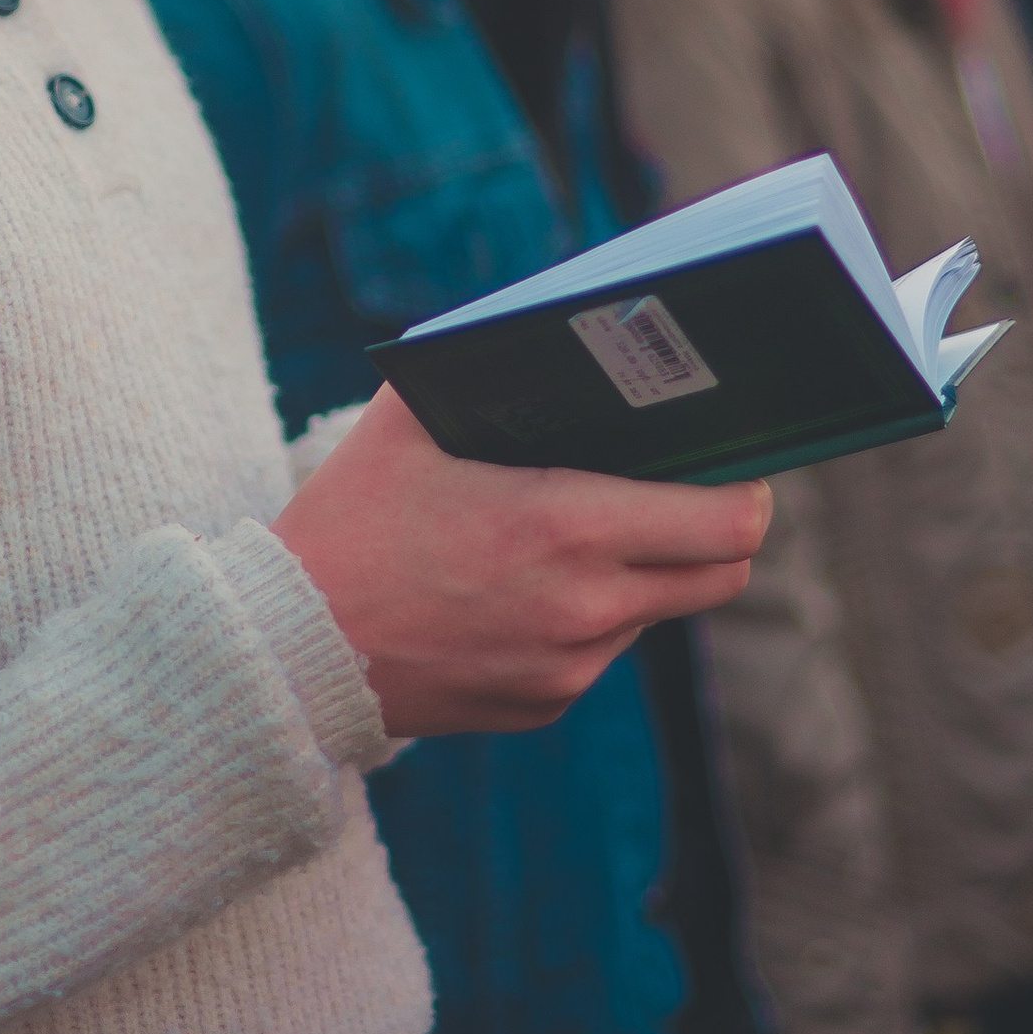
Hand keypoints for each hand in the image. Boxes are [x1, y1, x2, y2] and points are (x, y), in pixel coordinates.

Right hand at [274, 382, 769, 736]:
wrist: (285, 650)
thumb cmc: (346, 522)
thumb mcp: (408, 420)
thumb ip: (485, 369)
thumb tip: (545, 328)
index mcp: (567, 525)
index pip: (728, 523)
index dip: (747, 493)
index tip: (733, 468)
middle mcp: (585, 607)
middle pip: (721, 575)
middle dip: (715, 532)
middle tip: (683, 496)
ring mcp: (568, 667)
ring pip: (655, 613)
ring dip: (639, 574)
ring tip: (574, 537)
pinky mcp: (543, 706)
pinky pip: (597, 655)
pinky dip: (583, 620)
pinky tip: (521, 591)